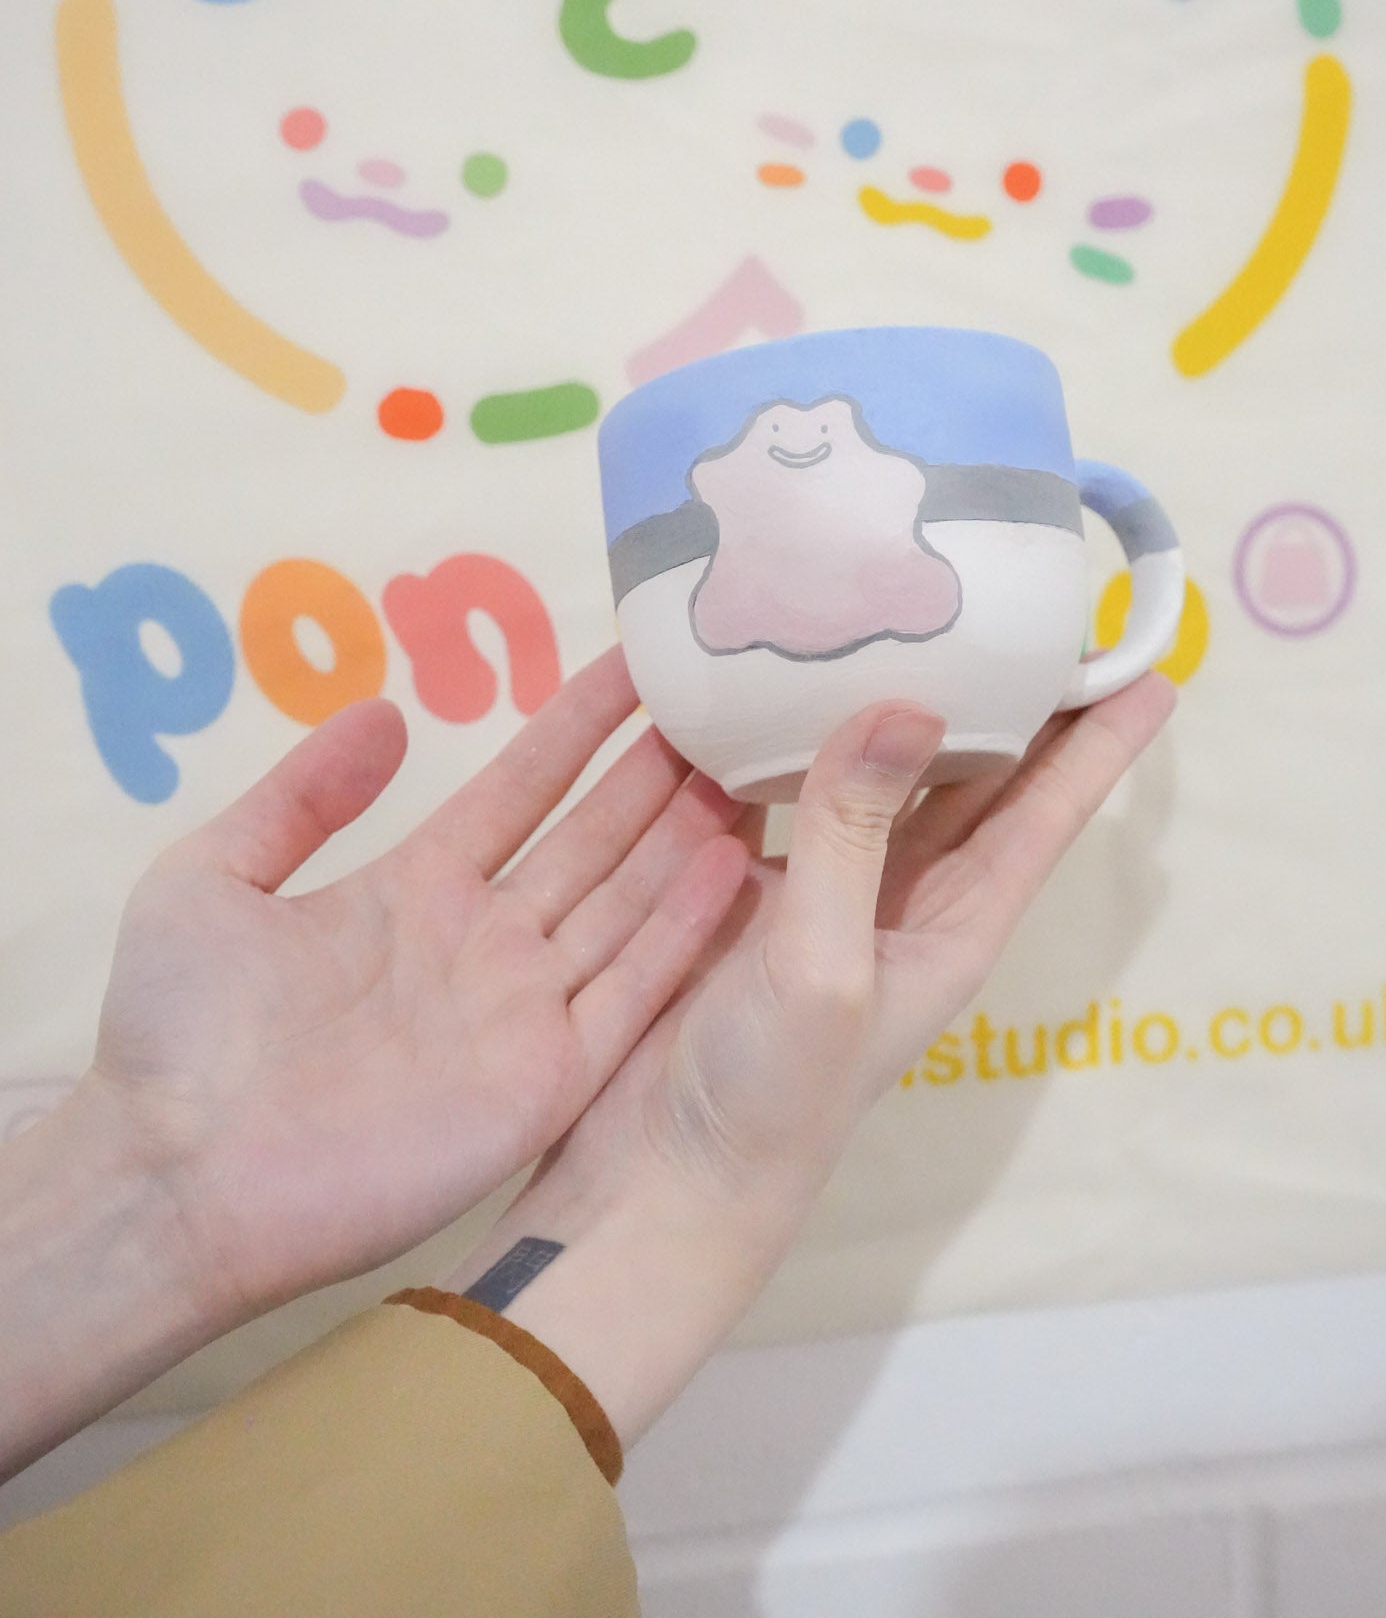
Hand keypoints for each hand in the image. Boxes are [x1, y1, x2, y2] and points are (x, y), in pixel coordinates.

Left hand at [84, 645, 748, 1327]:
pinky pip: (630, 995)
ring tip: (755, 769)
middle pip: (594, 840)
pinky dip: (684, 934)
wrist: (177, 1176)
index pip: (520, 788)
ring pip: (629, 904)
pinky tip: (736, 868)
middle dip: (656, 775)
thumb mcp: (212, 878)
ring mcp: (522, 1013)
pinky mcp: (544, 1082)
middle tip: (729, 706)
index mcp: (416, 890)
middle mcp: (486, 944)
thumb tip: (385, 712)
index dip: (577, 725)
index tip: (637, 662)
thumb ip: (300, 797)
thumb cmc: (177, 1033)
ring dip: (688, 840)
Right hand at [457, 675, 1176, 1444]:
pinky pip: (790, 787)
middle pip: (981, 782)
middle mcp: (905, 898)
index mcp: (954, 926)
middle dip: (1017, 702)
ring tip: (924, 612)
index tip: (1154, 667)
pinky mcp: (752, 885)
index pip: (1046, 815)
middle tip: (1040, 606)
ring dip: (907, 703)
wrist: (664, 1171)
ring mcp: (827, 889)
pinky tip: (790, 674)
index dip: (1099, 745)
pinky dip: (798, 731)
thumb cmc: (773, 1091)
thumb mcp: (824, 965)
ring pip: (887, 775)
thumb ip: (854, 835)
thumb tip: (909, 705)